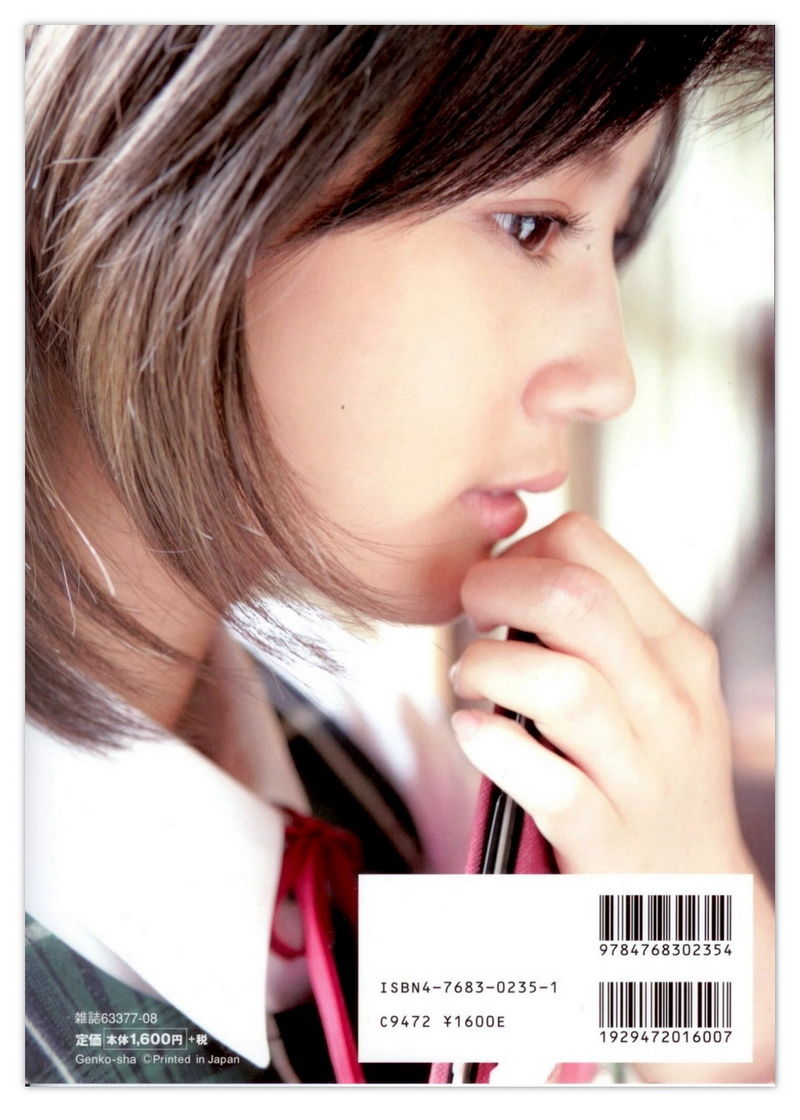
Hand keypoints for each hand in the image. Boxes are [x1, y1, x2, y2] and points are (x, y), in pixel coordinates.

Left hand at [450, 512, 749, 875]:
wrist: (695, 887)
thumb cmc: (650, 770)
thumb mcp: (656, 685)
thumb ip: (602, 629)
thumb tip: (513, 573)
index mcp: (676, 648)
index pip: (589, 547)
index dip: (520, 551)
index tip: (498, 585)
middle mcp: (669, 702)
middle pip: (575, 601)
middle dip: (497, 590)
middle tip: (472, 618)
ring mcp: (642, 774)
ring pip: (564, 686)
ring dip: (490, 669)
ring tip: (470, 682)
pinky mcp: (607, 838)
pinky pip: (551, 783)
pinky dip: (496, 748)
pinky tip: (472, 732)